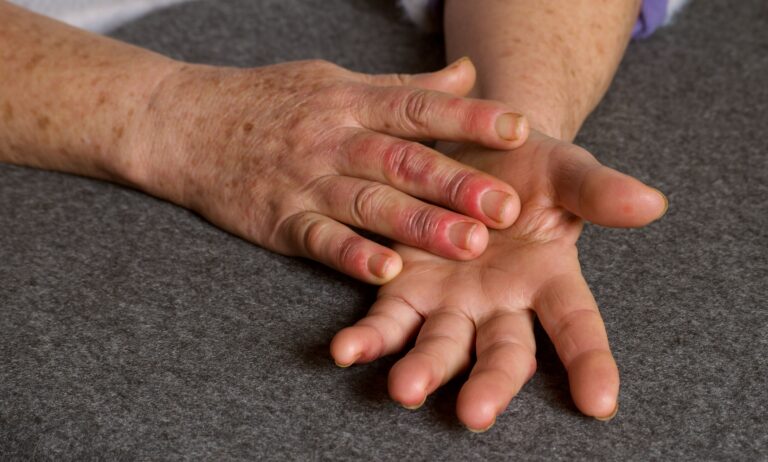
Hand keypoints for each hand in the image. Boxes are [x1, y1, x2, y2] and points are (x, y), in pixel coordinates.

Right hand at [127, 58, 528, 282]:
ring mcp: (305, 180)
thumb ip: (403, 88)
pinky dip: (351, 255)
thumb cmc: (271, 100)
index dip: (470, 119)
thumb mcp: (336, 81)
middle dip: (456, 183)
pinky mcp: (278, 218)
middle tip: (507, 206)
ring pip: (369, 203)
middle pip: (402, 160)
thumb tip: (466, 75)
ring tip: (468, 245)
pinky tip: (385, 272)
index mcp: (351, 101)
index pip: (419, 106)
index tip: (519, 130)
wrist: (185, 122)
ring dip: (419, 225)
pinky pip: (318, 239)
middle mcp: (333, 139)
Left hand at [331, 130, 666, 428]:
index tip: (600, 403)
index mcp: (549, 279)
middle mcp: (501, 304)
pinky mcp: (405, 286)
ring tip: (404, 389)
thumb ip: (598, 191)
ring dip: (422, 369)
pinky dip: (367, 337)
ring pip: (440, 346)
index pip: (577, 327)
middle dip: (490, 384)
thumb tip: (651, 202)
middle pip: (503, 354)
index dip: (590, 363)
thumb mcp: (567, 170)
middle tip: (475, 412)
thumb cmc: (531, 165)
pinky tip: (345, 350)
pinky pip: (386, 318)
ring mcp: (450, 300)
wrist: (476, 146)